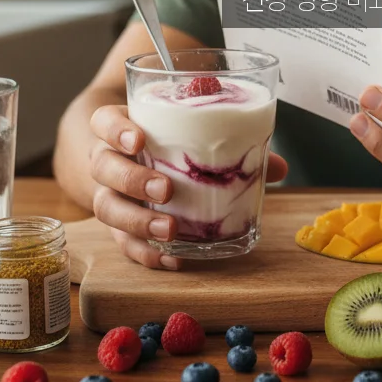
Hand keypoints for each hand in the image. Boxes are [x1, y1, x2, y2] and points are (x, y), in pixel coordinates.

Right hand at [88, 104, 287, 268]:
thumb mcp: (192, 130)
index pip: (104, 122)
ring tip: (168, 230)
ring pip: (106, 208)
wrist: (130, 157)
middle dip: (132, 180)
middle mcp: (106, 160)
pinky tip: (171, 259)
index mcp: (120, 128)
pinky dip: (145, 253)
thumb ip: (232, 140)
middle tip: (166, 189)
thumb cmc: (167, 137)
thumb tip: (279, 168)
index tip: (139, 140)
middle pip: (103, 167)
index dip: (115, 130)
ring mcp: (109, 193)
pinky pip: (122, 242)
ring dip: (137, 221)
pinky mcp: (118, 225)